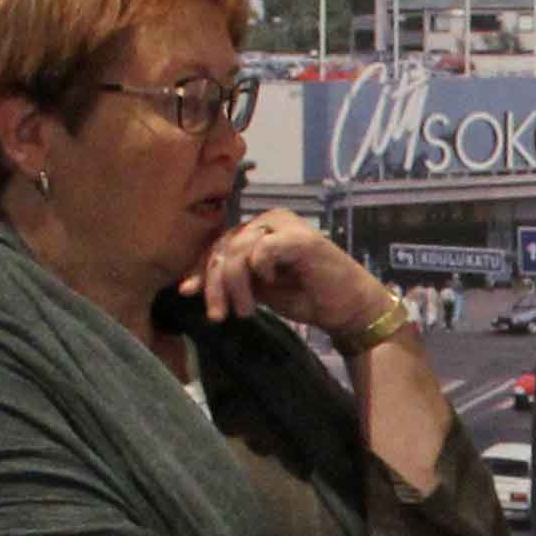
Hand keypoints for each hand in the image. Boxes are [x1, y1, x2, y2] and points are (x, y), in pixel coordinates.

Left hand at [200, 211, 395, 339]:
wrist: (348, 307)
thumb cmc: (308, 297)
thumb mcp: (260, 290)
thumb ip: (233, 281)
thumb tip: (192, 286)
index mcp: (259, 230)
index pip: (219, 245)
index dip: (202, 269)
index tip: (187, 293)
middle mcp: (269, 221)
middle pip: (225, 246)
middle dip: (215, 283)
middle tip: (218, 314)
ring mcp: (286, 226)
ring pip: (239, 248)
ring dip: (236, 284)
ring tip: (246, 310)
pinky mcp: (300, 238)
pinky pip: (263, 248)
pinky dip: (260, 269)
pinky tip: (270, 283)